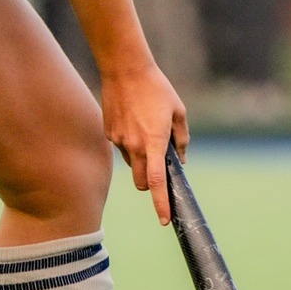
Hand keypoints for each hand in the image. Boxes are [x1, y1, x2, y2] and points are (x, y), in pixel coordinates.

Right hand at [100, 60, 188, 224]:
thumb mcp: (178, 112)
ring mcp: (119, 140)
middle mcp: (134, 146)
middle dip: (150, 185)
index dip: (160, 204)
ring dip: (141, 159)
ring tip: (147, 130)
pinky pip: (122, 147)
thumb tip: (180, 159)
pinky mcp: (109, 133)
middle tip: (159, 169)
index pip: (156, 182)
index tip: (165, 220)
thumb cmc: (157, 89)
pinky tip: (134, 121)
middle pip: (141, 182)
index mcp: (154, 142)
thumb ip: (181, 139)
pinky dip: (130, 143)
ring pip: (132, 164)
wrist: (125, 69)